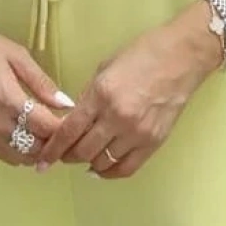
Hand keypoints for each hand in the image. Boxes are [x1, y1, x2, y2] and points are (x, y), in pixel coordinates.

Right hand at [0, 0, 72, 166]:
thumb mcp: (19, 56)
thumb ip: (43, 83)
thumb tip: (66, 104)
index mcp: (6, 99)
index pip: (43, 127)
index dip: (64, 129)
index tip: (77, 124)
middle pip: (33, 148)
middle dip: (54, 142)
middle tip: (67, 130)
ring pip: (20, 157)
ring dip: (38, 150)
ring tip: (50, 134)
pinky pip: (5, 154)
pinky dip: (21, 151)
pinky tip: (30, 137)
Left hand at [36, 5, 220, 179]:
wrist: (183, 56)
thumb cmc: (144, 53)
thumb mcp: (105, 68)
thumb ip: (88, 96)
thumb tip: (74, 119)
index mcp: (102, 94)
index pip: (69, 131)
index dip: (52, 149)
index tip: (42, 159)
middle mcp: (117, 117)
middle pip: (82, 151)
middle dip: (67, 156)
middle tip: (61, 156)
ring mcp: (137, 132)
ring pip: (102, 162)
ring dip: (87, 163)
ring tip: (82, 158)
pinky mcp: (154, 142)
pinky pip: (126, 168)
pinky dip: (109, 172)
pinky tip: (101, 168)